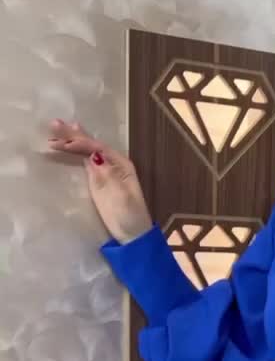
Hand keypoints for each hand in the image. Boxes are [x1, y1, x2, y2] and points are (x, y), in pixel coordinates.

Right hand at [46, 120, 151, 243]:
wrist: (132, 236)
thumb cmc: (130, 217)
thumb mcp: (122, 198)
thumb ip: (109, 177)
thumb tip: (95, 156)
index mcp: (122, 165)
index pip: (99, 149)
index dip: (82, 143)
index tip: (66, 143)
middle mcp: (113, 164)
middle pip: (92, 146)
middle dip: (74, 136)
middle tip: (54, 124)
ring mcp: (104, 171)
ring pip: (86, 151)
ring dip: (71, 141)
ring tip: (55, 129)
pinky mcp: (97, 181)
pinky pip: (84, 161)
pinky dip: (73, 153)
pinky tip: (67, 145)